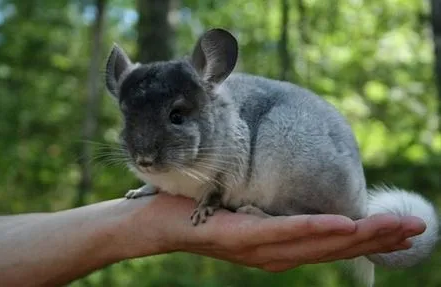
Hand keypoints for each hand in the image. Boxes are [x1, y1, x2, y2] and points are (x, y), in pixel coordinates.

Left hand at [119, 193, 425, 271]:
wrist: (155, 222)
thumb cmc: (201, 212)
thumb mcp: (245, 210)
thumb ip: (273, 209)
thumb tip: (299, 197)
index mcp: (278, 247)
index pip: (330, 243)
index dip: (368, 238)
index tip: (402, 229)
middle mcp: (273, 253)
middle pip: (332, 246)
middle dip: (376, 238)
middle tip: (416, 227)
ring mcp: (256, 249)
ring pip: (314, 242)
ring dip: (357, 234)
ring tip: (394, 226)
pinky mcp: (236, 238)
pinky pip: (279, 233)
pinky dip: (312, 229)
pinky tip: (340, 223)